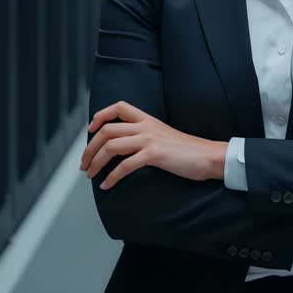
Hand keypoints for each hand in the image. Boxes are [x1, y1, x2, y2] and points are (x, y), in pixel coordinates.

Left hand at [80, 101, 226, 188]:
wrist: (208, 156)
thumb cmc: (188, 151)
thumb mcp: (163, 136)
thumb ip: (145, 136)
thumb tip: (125, 148)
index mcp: (148, 119)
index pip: (118, 107)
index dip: (100, 116)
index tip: (91, 130)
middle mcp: (146, 126)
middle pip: (107, 130)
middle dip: (89, 148)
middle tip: (83, 164)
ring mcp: (149, 139)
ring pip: (111, 146)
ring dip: (95, 162)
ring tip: (90, 175)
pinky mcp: (154, 154)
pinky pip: (124, 165)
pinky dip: (111, 176)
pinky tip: (107, 185)